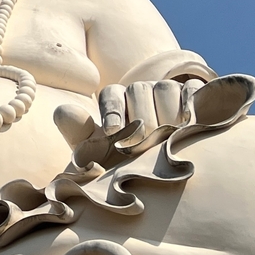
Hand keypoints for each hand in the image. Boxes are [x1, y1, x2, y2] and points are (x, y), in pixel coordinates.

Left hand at [54, 78, 204, 164]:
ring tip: (165, 139)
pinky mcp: (193, 92)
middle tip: (140, 146)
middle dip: (140, 120)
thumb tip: (61, 111)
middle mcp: (139, 90)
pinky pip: (191, 89)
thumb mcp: (103, 152)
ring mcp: (166, 89)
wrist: (168, 165)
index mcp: (115, 100)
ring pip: (164, 89)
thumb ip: (81, 135)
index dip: (112, 112)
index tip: (112, 133)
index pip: (110, 95)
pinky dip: (189, 103)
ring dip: (165, 115)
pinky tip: (187, 124)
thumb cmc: (127, 158)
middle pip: (138, 91)